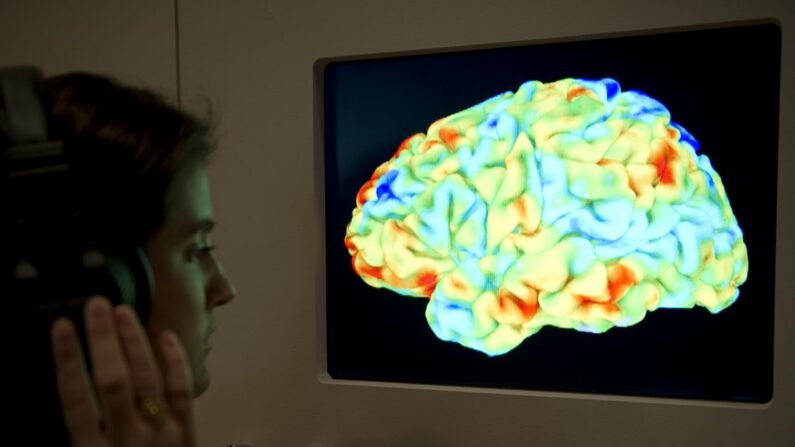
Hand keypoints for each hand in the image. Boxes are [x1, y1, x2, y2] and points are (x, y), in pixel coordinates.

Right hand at [51, 296, 196, 446]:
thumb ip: (79, 435)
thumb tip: (69, 395)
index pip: (74, 399)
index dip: (67, 360)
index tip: (60, 327)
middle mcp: (126, 441)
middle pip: (114, 381)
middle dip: (103, 340)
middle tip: (95, 305)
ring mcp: (161, 435)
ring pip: (148, 379)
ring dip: (134, 342)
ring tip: (122, 312)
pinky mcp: (187, 433)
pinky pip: (181, 390)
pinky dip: (175, 361)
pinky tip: (165, 335)